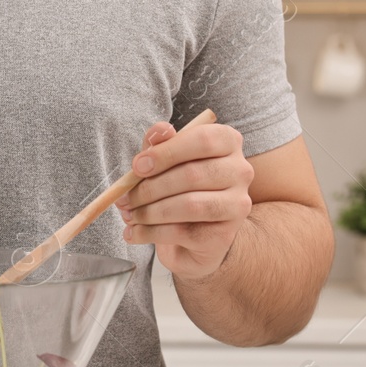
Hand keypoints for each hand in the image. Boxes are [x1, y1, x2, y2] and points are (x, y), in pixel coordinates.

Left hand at [114, 120, 253, 280]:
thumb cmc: (179, 185)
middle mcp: (240, 171)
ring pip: (189, 205)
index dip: (166, 152)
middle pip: (193, 175)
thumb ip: (160, 142)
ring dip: (149, 212)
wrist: (198, 232)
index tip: (137, 166)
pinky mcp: (224, 236)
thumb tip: (159, 130)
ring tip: (129, 215)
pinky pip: (182, 232)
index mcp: (228, 142)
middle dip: (150, 187)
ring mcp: (237, 205)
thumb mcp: (165, 159)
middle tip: (125, 198)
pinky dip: (150, 233)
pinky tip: (133, 233)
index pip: (203, 139)